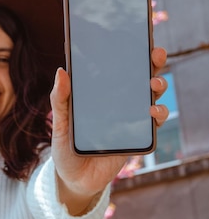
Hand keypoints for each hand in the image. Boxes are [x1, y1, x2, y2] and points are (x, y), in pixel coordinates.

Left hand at [50, 46, 168, 214]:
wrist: (75, 180)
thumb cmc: (65, 148)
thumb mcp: (60, 123)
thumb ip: (60, 99)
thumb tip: (62, 71)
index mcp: (99, 94)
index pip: (116, 68)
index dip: (128, 51)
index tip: (136, 37)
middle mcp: (118, 102)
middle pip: (140, 77)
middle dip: (152, 62)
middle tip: (155, 54)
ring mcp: (130, 118)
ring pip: (151, 96)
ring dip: (158, 86)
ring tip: (154, 84)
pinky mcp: (137, 137)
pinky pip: (154, 122)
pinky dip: (158, 114)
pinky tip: (153, 111)